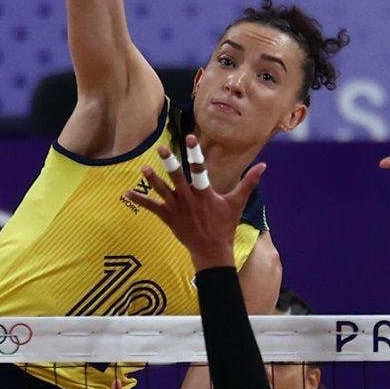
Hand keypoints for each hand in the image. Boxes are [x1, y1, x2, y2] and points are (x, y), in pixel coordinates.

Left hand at [126, 135, 266, 270]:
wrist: (212, 251)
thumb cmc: (225, 226)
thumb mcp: (237, 203)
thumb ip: (248, 182)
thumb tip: (263, 165)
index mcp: (204, 193)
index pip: (199, 169)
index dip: (195, 153)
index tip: (190, 137)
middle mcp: (189, 199)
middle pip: (177, 178)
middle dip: (169, 163)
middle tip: (161, 148)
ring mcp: (177, 209)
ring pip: (162, 191)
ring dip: (152, 180)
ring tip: (144, 168)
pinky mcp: (168, 218)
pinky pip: (151, 207)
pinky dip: (140, 200)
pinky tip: (127, 193)